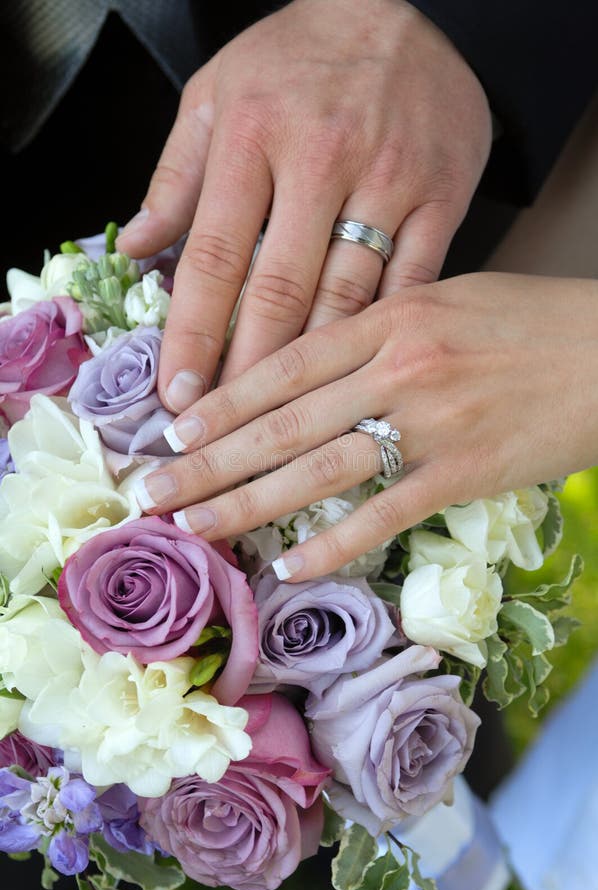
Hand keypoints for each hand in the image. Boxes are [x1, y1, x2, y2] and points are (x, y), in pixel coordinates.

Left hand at [117, 0, 490, 408]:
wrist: (404, 8)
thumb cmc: (298, 59)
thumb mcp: (215, 94)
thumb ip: (175, 175)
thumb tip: (135, 246)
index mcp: (252, 136)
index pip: (213, 257)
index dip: (193, 334)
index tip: (179, 396)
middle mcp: (320, 159)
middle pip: (278, 291)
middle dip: (246, 371)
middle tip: (226, 432)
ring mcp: (389, 179)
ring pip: (344, 296)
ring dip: (310, 369)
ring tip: (282, 426)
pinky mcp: (442, 196)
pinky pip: (410, 282)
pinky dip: (380, 336)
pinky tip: (358, 381)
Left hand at [133, 272, 597, 578]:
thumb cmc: (532, 322)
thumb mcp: (447, 297)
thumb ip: (376, 327)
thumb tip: (312, 361)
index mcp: (389, 315)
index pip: (283, 364)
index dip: (222, 400)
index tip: (174, 429)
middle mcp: (398, 367)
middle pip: (282, 422)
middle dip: (210, 461)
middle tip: (155, 492)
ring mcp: (429, 424)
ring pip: (319, 470)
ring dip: (250, 504)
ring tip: (198, 529)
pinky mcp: (464, 473)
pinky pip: (385, 514)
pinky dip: (336, 544)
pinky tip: (293, 567)